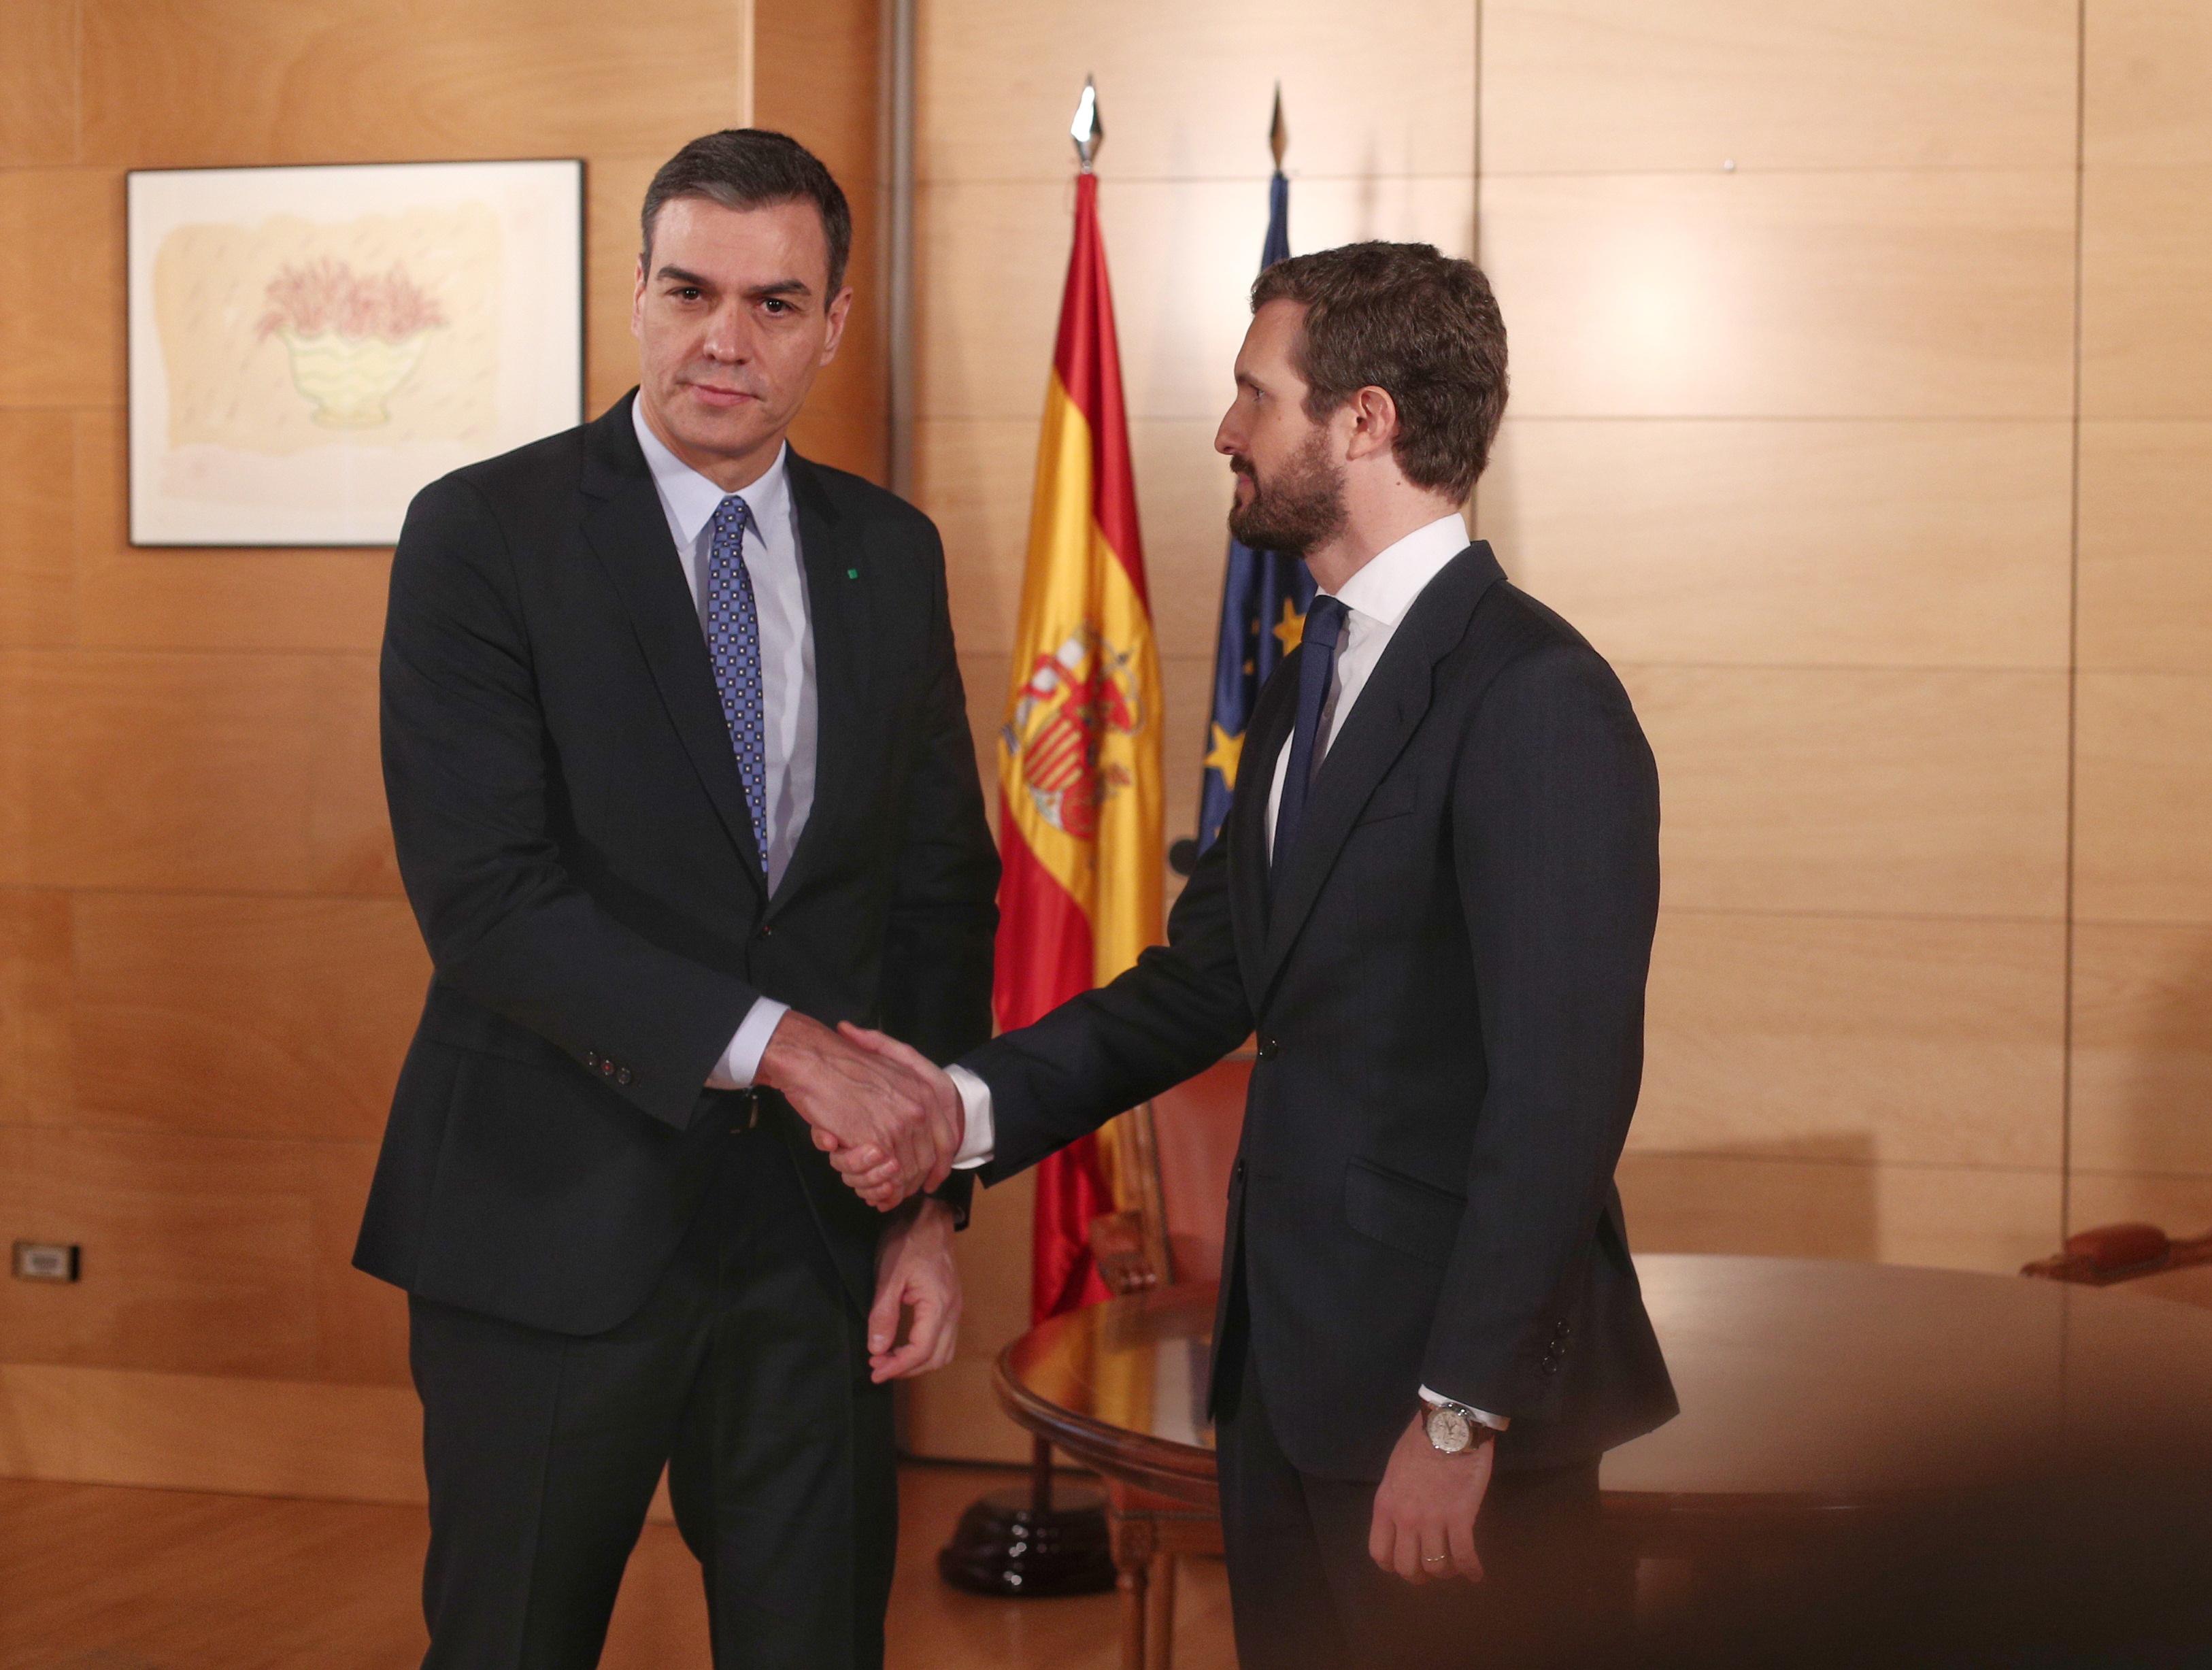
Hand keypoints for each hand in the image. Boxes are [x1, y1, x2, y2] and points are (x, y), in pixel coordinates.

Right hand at [825, 1025, 961, 1209]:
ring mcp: (898, 1127)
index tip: (927, 1181)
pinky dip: (873, 1188)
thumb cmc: (843, 1062)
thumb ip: (907, 1091)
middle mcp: (919, 1110)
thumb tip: (914, 1124)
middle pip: (926, 1162)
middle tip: (891, 1193)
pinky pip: (883, 1176)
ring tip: (874, 1193)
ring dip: (888, 1188)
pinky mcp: (875, 1142)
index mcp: (926, 1091)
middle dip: (908, 1184)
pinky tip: (865, 1191)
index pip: (947, 1141)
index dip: (938, 1167)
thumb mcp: (890, 1062)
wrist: (814, 1059)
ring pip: (903, 1173)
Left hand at [867, 1197, 961, 1381]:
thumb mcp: (889, 1276)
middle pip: (936, 1358)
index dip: (897, 1367)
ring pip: (943, 1352)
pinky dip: (925, 1351)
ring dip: (917, 1363)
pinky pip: (944, 1339)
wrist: (930, 1218)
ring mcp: (955, 1308)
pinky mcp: (951, 1304)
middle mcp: (952, 1311)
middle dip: (907, 1369)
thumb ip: (884, 1314)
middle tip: (878, 1366)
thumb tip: (877, 1349)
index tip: (874, 1370)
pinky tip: (904, 1345)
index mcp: (938, 1305)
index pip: (921, 1351)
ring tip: (889, 1359)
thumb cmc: (908, 1241)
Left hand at [1370, 1410, 1494, 1584]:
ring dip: (1447, 1572)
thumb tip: (1400, 1522)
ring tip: (1455, 1567)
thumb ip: (1394, 1500)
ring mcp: (1433, 1519)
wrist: (1449, 1425)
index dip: (1394, 1566)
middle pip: (1407, 1567)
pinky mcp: (1460, 1516)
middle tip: (1432, 1570)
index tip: (1407, 1564)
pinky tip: (1476, 1573)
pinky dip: (1472, 1570)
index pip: (1380, 1553)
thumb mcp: (1394, 1471)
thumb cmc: (1421, 1441)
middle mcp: (1405, 1518)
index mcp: (1386, 1505)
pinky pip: (1465, 1555)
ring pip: (1436, 1566)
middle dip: (1420, 1575)